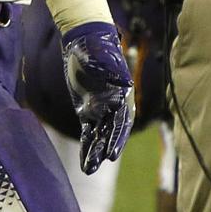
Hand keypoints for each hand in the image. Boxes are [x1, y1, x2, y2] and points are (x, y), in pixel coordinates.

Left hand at [62, 22, 133, 173]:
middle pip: (113, 130)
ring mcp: (101, 109)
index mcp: (122, 93)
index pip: (122, 120)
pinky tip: (85, 162)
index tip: (112, 153)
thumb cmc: (96, 47)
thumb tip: (126, 83)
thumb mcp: (103, 56)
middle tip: (102, 161)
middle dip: (108, 146)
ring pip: (100, 135)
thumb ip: (113, 69)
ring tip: (88, 169)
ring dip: (96, 152)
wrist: (85, 42)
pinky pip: (89, 133)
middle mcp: (114, 104)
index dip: (118, 137)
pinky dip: (88, 147)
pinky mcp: (87, 111)